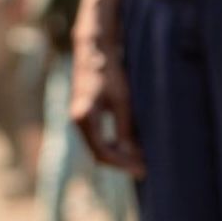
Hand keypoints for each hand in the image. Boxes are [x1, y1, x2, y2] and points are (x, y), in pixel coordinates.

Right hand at [70, 35, 144, 177]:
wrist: (94, 50)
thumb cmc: (109, 72)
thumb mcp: (122, 101)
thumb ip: (126, 129)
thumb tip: (134, 155)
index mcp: (83, 117)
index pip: (102, 152)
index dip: (123, 164)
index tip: (142, 170)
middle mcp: (77, 120)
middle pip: (99, 153)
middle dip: (122, 162)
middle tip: (144, 169)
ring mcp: (79, 119)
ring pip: (98, 147)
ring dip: (119, 155)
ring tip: (141, 160)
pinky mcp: (85, 116)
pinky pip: (98, 138)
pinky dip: (114, 145)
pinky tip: (131, 147)